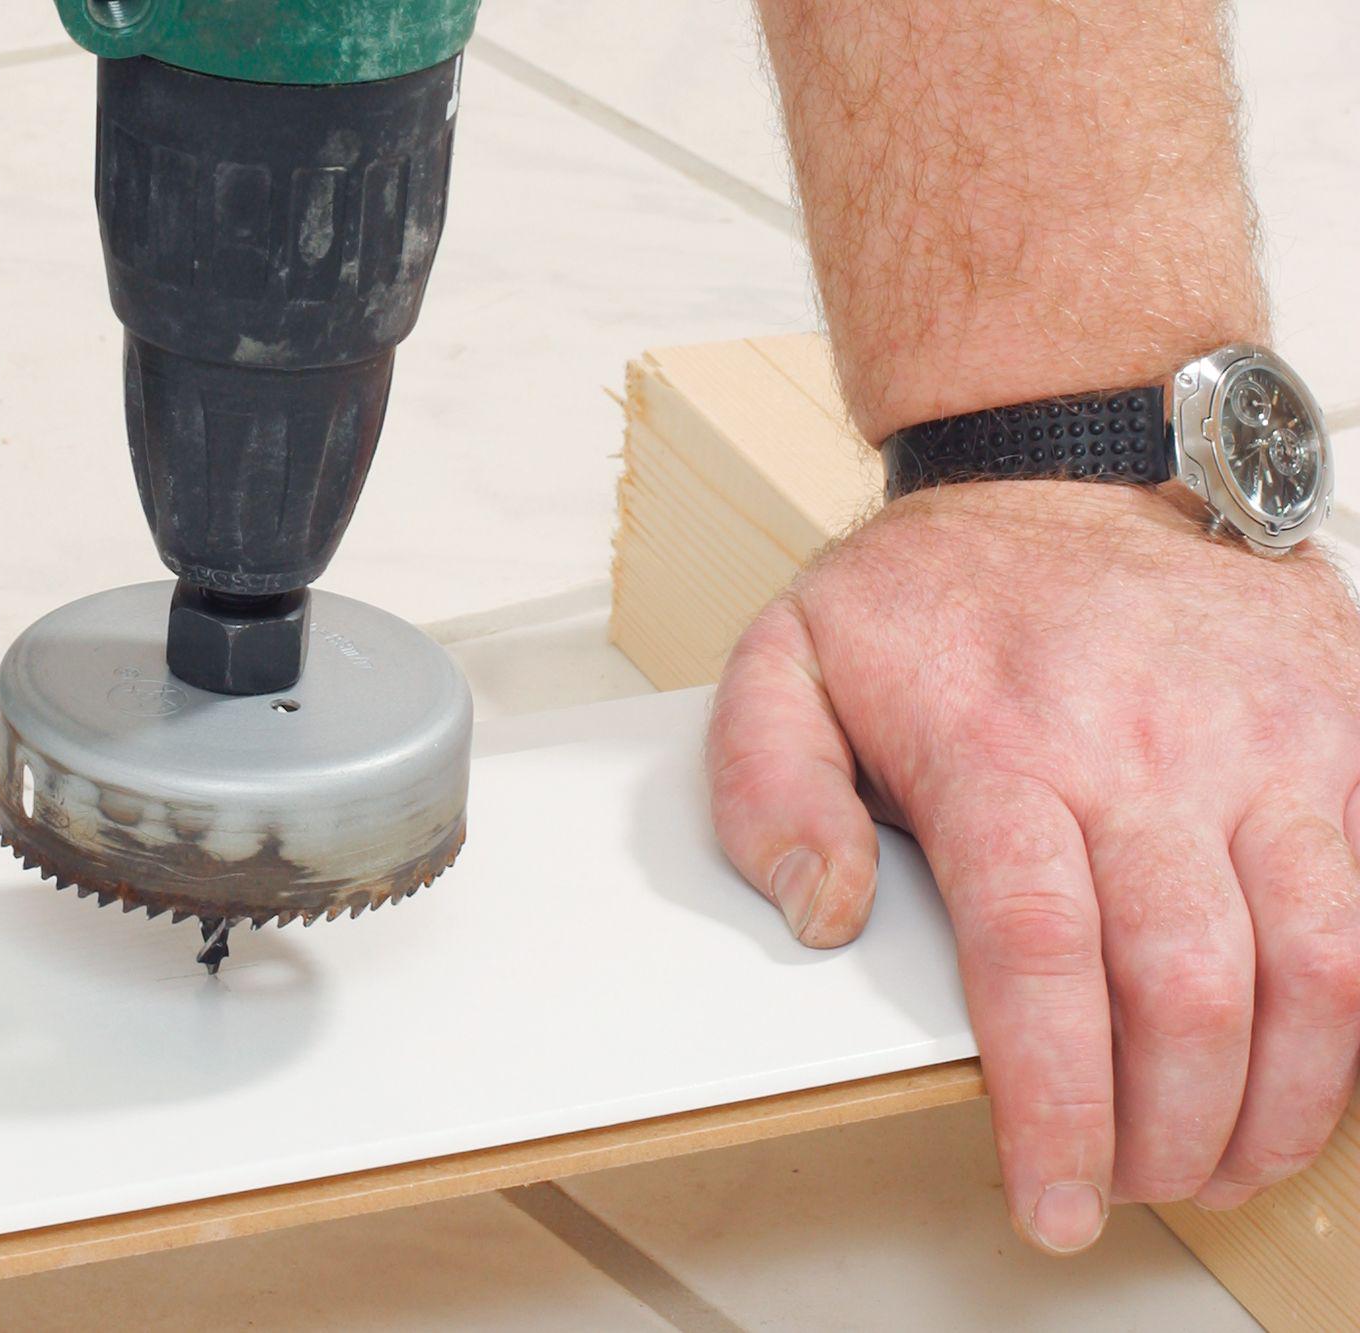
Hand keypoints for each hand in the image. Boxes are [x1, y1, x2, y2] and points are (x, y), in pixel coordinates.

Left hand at [707, 479, 1359, 1251]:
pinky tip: (1317, 1056)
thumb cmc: (936, 588)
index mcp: (999, 747)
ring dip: (1287, 1096)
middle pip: (1187, 989)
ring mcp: (1265, 737)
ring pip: (1317, 962)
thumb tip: (813, 911)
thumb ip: (766, 791)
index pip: (1036, 963)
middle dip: (1171, 1130)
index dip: (1055, 1107)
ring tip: (1234, 1156)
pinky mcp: (1342, 726)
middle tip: (1142, 1183)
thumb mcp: (785, 661)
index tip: (1056, 1197)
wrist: (1074, 464)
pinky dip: (1359, 1000)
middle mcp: (1146, 748)